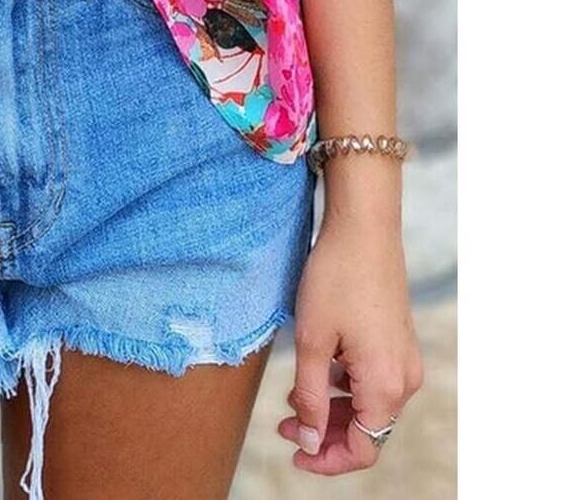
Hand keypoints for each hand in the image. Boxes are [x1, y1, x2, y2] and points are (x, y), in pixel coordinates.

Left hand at [280, 199, 423, 473]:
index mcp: (386, 386)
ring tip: (291, 399)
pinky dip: (344, 386)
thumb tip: (308, 441)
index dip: (326, 459)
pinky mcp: (398, 342)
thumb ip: (310, 398)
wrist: (363, 227)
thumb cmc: (336, 279)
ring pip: (368, 404)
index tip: (293, 453)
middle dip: (324, 434)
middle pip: (367, 429)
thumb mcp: (313, 342)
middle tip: (282, 426)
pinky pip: (373, 380)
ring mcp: (405, 359)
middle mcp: (405, 379)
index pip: (362, 449)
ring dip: (332, 410)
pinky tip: (316, 372)